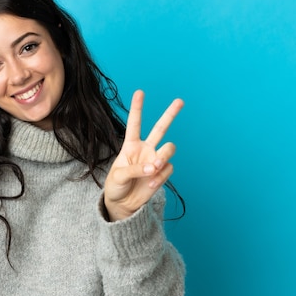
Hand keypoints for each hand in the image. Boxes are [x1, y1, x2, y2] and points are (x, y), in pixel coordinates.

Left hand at [104, 90, 183, 220]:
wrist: (123, 204)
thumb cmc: (116, 186)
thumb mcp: (118, 176)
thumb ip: (134, 169)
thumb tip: (153, 166)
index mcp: (130, 145)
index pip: (135, 123)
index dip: (137, 108)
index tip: (140, 92)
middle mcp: (145, 149)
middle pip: (160, 128)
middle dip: (170, 114)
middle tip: (180, 101)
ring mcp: (155, 160)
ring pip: (169, 148)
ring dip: (163, 156)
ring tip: (154, 167)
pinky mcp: (162, 173)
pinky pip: (168, 169)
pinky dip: (160, 177)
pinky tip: (150, 184)